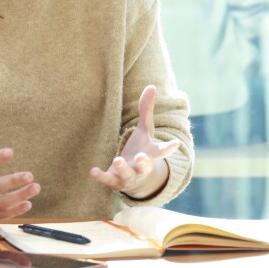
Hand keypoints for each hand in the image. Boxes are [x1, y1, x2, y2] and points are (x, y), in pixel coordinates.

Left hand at [90, 85, 178, 199]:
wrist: (136, 179)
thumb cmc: (141, 150)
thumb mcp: (145, 130)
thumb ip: (147, 110)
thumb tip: (152, 86)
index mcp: (150, 154)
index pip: (161, 151)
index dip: (168, 148)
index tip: (175, 144)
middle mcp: (141, 167)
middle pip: (144, 166)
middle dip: (143, 162)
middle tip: (142, 157)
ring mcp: (129, 176)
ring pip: (126, 174)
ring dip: (122, 168)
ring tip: (118, 160)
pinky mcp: (115, 181)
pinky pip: (108, 180)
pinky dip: (101, 177)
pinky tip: (93, 171)